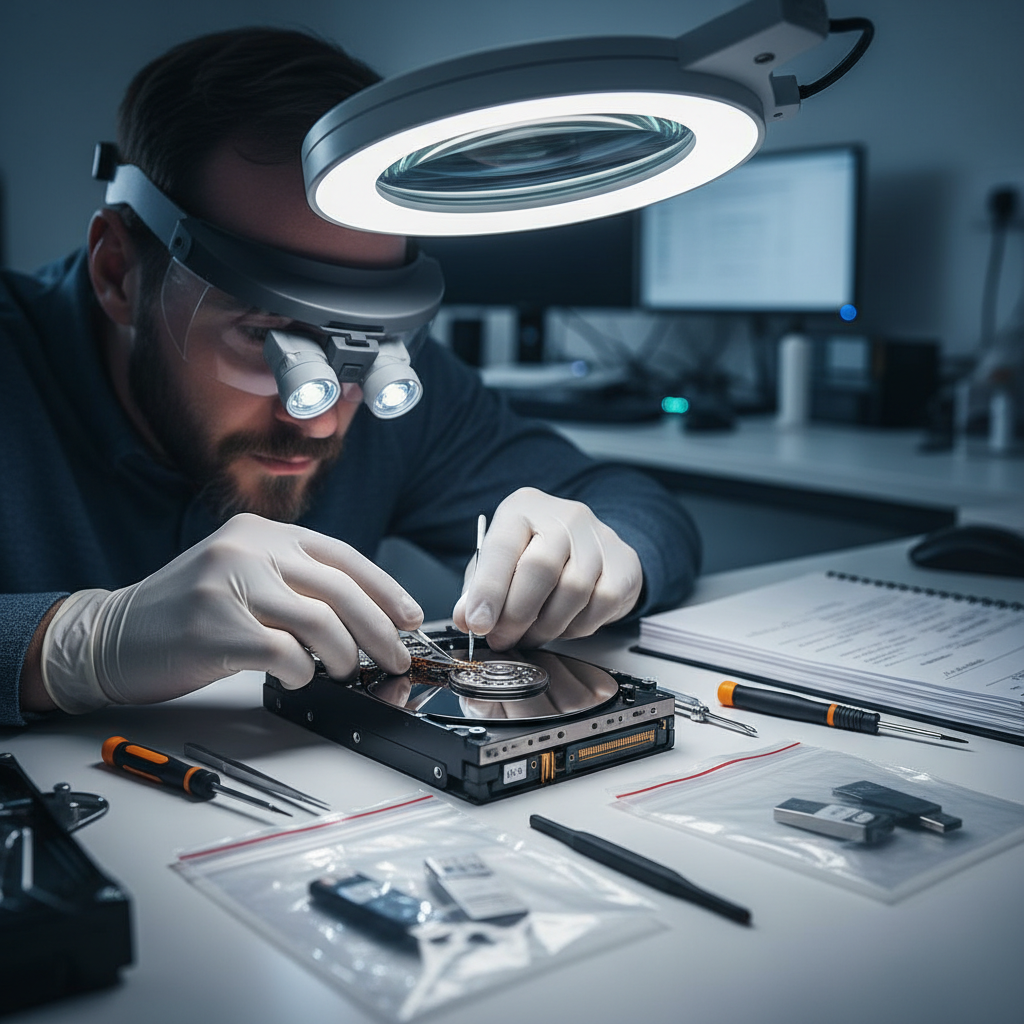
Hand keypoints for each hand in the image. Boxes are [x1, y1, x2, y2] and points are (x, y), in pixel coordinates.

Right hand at [41, 513, 422, 712]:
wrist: (111, 635)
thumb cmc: (187, 612)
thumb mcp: (244, 575)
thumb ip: (296, 582)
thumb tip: (365, 615)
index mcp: (262, 532)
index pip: (343, 556)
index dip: (385, 589)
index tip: (410, 617)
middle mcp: (248, 548)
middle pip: (341, 590)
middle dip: (380, 631)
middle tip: (393, 658)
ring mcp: (229, 584)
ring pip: (321, 622)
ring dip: (344, 656)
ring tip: (341, 671)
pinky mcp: (215, 627)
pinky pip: (285, 654)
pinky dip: (302, 672)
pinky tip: (295, 676)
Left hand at [452, 488, 641, 649]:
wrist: (588, 547)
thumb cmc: (535, 554)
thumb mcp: (498, 564)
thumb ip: (478, 590)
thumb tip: (465, 618)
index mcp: (524, 508)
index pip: (502, 547)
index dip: (488, 590)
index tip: (477, 624)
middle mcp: (565, 516)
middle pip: (540, 569)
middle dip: (517, 615)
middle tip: (502, 639)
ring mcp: (599, 537)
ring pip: (573, 591)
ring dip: (546, 626)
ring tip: (531, 635)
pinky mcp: (624, 563)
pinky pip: (601, 604)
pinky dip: (578, 626)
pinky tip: (564, 624)